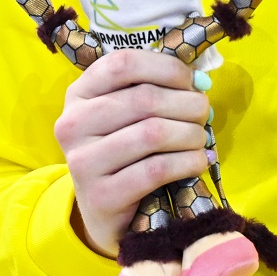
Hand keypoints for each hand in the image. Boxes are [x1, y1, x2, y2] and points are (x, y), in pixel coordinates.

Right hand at [53, 49, 209, 255]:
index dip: (167, 68)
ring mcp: (83, 162)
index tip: (192, 82)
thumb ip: (154, 89)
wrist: (104, 212)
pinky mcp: (100, 196)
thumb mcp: (126, 114)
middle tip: (203, 114)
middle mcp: (72, 124)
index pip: (123, 63)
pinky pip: (157, 170)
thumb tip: (200, 81)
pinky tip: (199, 162)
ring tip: (201, 140)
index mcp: (79, 94)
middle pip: (144, 99)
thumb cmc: (124, 152)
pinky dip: (188, 162)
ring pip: (153, 133)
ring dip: (191, 135)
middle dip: (187, 104)